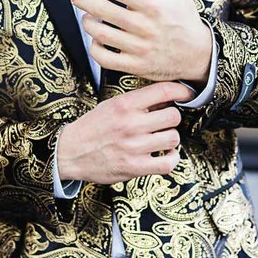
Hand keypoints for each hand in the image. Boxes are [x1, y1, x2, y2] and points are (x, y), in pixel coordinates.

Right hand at [56, 80, 193, 182]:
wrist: (70, 152)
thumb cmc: (91, 128)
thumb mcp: (110, 105)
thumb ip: (136, 102)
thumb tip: (165, 98)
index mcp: (125, 104)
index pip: (164, 90)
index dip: (182, 90)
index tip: (187, 93)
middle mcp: (131, 124)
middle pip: (173, 116)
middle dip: (171, 118)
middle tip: (164, 122)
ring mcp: (134, 146)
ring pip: (173, 138)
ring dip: (170, 139)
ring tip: (160, 139)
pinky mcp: (135, 167)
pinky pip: (168, 163)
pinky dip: (171, 159)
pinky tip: (165, 155)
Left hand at [70, 0, 212, 84]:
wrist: (200, 53)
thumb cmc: (185, 17)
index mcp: (152, 5)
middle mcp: (144, 26)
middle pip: (103, 10)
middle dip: (83, 0)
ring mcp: (139, 48)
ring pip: (101, 34)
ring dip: (87, 22)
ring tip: (86, 15)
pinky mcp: (136, 65)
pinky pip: (106, 59)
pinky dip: (95, 48)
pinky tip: (96, 38)